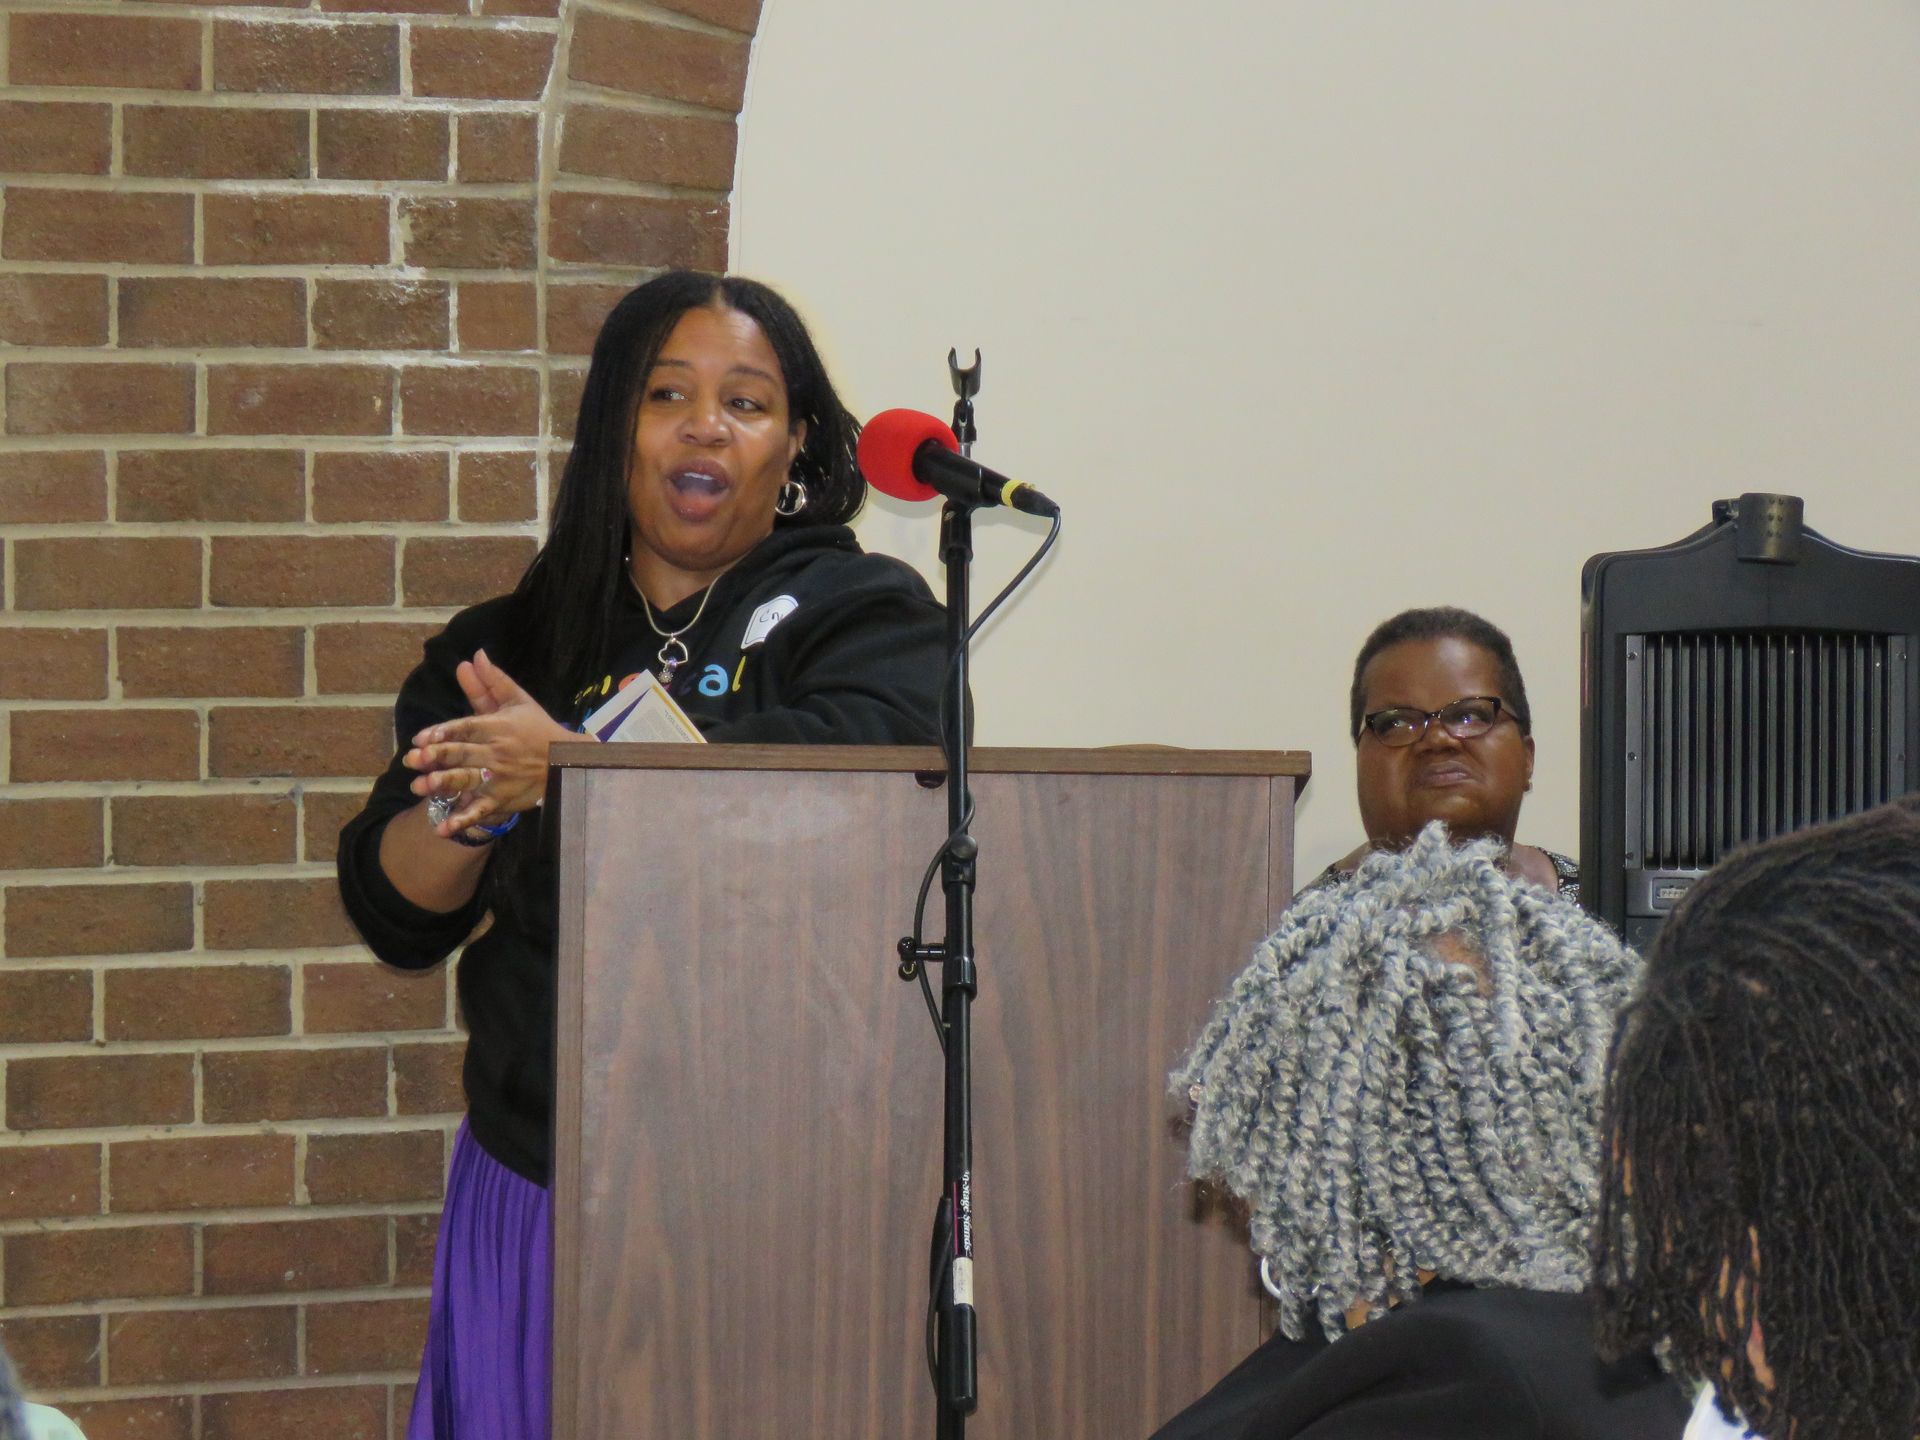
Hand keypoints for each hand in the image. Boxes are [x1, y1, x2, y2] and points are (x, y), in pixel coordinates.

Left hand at [403, 649, 580, 835]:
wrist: (567, 762)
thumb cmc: (537, 728)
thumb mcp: (518, 701)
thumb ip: (492, 681)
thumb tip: (474, 656)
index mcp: (498, 727)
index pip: (467, 728)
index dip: (443, 733)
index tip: (420, 738)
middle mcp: (497, 752)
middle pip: (463, 754)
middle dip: (436, 758)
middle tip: (412, 760)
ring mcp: (499, 778)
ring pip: (468, 781)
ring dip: (444, 785)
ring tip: (420, 787)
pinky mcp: (503, 799)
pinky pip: (481, 811)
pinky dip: (462, 821)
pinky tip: (442, 829)